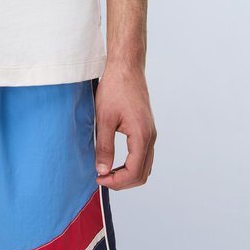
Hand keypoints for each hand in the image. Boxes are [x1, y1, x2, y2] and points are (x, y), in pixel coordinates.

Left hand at [94, 62, 155, 189]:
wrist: (126, 67)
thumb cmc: (115, 88)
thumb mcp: (104, 118)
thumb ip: (104, 147)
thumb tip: (102, 171)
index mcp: (141, 135)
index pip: (134, 172)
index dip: (116, 181)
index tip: (99, 179)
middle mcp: (150, 136)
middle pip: (142, 173)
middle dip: (122, 182)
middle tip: (102, 178)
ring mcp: (150, 132)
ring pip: (145, 165)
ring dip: (128, 174)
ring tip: (107, 172)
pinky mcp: (146, 128)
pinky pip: (144, 155)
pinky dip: (132, 164)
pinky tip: (116, 161)